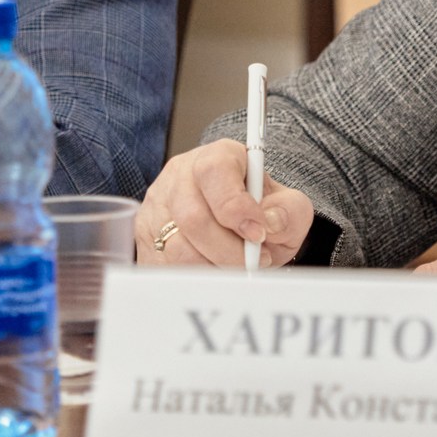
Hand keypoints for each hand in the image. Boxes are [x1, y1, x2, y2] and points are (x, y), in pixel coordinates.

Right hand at [135, 140, 317, 268]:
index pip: (214, 172)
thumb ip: (289, 210)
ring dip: (213, 268)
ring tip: (237, 269)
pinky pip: (165, 268)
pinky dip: (195, 278)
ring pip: (177, 248)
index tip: (258, 233)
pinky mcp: (146, 238)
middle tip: (254, 262)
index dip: (235, 207)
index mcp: (217, 158)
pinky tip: (216, 273)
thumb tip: (271, 223)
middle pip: (193, 217)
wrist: (240, 222)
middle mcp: (181, 177)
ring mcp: (158, 207)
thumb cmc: (260, 211)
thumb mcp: (287, 205)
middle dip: (229, 251)